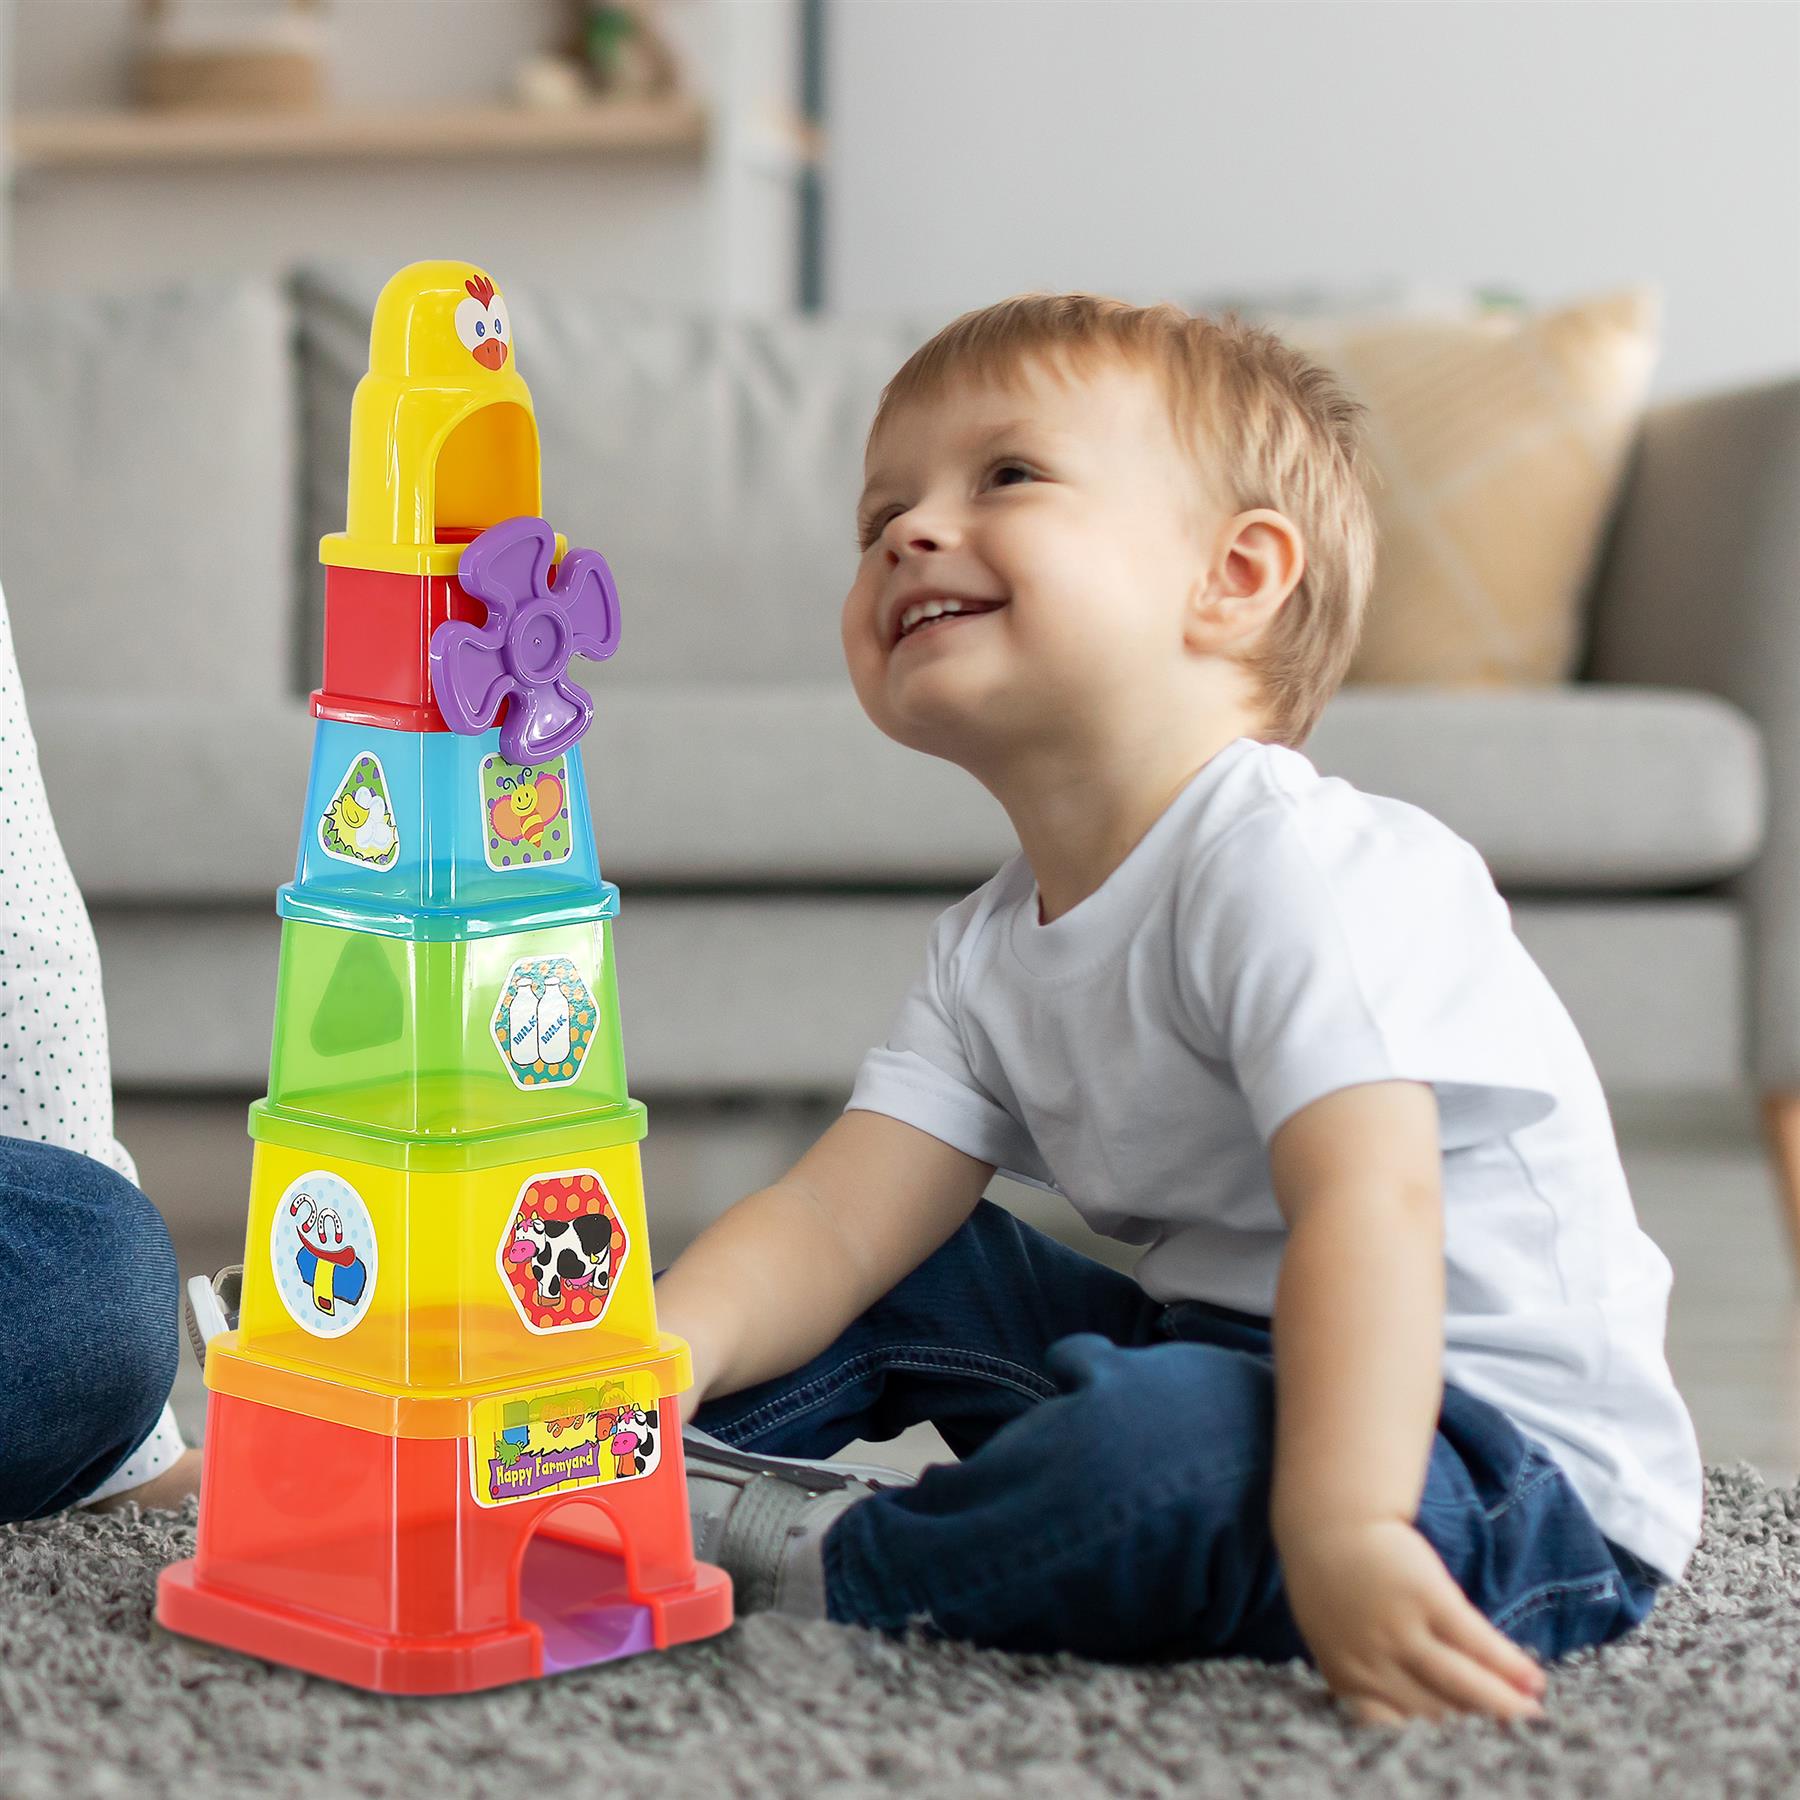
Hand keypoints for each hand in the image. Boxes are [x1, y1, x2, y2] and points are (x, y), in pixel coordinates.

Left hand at [1279, 1517, 1547, 1724]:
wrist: (1330, 1518)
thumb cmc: (1335, 1582)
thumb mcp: (1335, 1639)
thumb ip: (1365, 1679)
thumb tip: (1414, 1725)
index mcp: (1347, 1678)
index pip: (1397, 1728)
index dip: (1436, 1746)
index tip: (1468, 1755)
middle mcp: (1373, 1661)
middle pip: (1437, 1712)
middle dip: (1477, 1731)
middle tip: (1515, 1741)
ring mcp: (1400, 1629)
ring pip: (1462, 1683)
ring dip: (1504, 1706)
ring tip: (1532, 1717)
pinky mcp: (1426, 1596)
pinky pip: (1476, 1641)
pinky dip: (1508, 1664)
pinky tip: (1532, 1678)